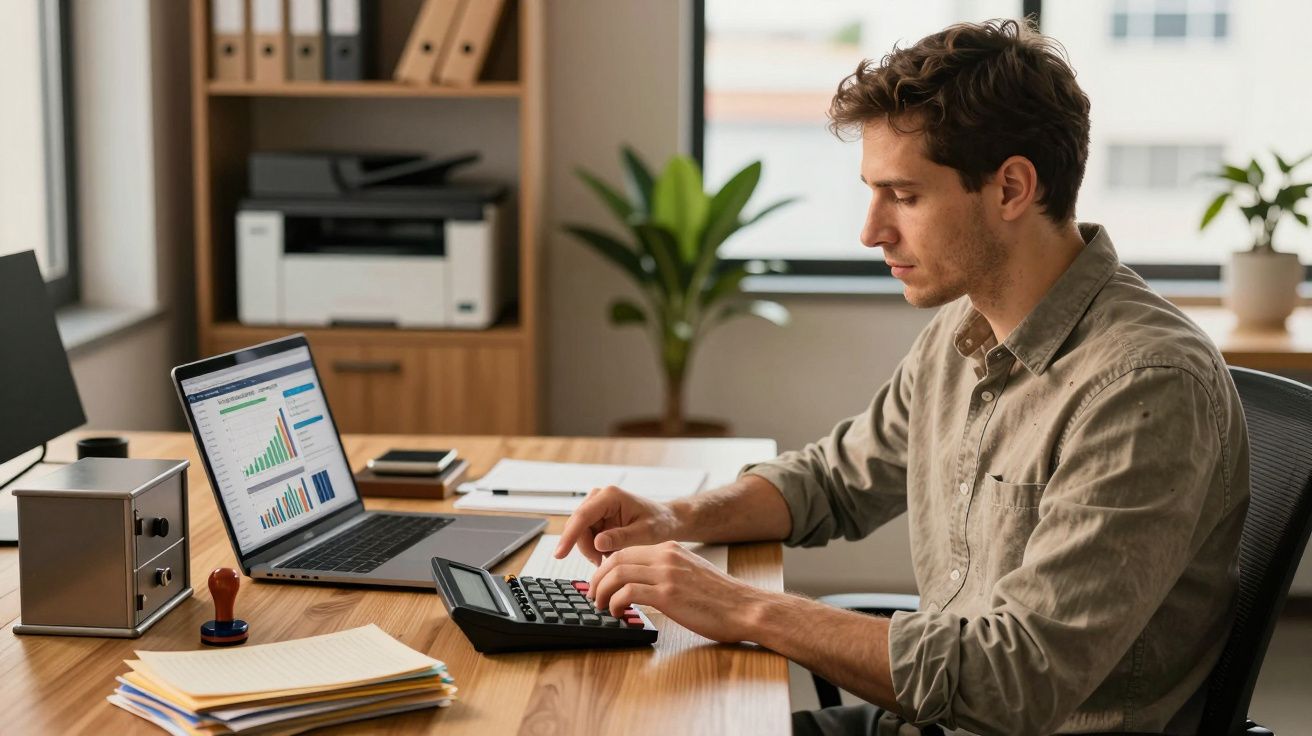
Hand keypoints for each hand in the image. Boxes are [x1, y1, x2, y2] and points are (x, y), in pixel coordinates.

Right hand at [555, 485, 682, 564]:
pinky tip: (608, 553)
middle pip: (578, 526)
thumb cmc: (660, 523)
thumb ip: (622, 537)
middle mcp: (599, 498)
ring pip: (580, 534)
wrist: (667, 521)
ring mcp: (596, 507)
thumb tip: (598, 543)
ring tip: (610, 558)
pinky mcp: (596, 517)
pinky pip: (586, 536)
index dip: (569, 536)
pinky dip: (594, 549)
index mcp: (611, 496)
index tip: (560, 553)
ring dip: (591, 550)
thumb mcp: (645, 533)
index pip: (582, 516)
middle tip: (601, 563)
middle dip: (587, 548)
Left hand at [587, 541, 769, 643]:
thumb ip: (668, 572)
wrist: (745, 607)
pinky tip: (618, 612)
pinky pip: (628, 593)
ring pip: (617, 574)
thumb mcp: (691, 573)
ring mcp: (667, 574)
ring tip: (602, 606)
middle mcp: (666, 557)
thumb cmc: (721, 598)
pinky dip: (616, 603)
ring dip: (602, 591)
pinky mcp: (668, 594)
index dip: (606, 568)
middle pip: (616, 559)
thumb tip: (643, 584)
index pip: (626, 551)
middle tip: (594, 596)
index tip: (601, 583)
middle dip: (598, 579)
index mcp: (671, 549)